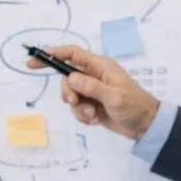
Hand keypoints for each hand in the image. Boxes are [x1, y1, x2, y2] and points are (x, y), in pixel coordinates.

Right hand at [27, 45, 159, 139]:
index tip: (34, 61)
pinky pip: (78, 109)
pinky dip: (83, 116)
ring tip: (92, 115)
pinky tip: (94, 120)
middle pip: (67, 78)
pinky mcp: (93, 106)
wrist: (146, 126)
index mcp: (100, 67)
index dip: (53, 54)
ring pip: (71, 96)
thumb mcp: (114, 96)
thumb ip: (91, 87)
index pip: (72, 54)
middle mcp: (94, 76)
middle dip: (68, 92)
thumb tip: (70, 78)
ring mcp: (93, 92)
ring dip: (78, 108)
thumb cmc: (134, 106)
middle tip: (74, 102)